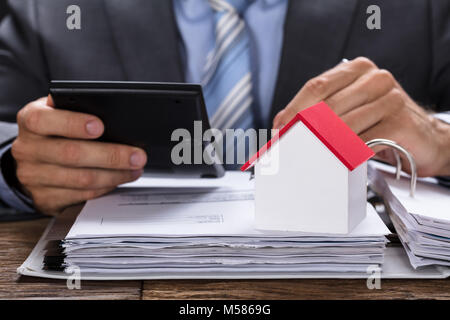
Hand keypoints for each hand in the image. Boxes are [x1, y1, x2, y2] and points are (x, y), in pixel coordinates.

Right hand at [11, 96, 146, 214]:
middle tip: (136, 155)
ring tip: (135, 168)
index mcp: (31, 121)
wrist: (30, 161)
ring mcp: (34, 177)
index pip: (45, 121)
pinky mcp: (45, 198)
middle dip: (111, 155)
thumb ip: (75, 110)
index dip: (73, 124)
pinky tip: (120, 179)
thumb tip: (112, 115)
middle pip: (71, 154)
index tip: (100, 126)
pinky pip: (82, 195)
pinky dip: (106, 187)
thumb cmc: (52, 131)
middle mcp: (28, 149)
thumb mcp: (57, 113)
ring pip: (81, 179)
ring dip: (114, 175)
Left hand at [273, 57, 449, 176]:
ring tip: (312, 155)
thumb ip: (320, 111)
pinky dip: (345, 153)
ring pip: (342, 125)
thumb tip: (282, 125)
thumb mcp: (349, 110)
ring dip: (323, 144)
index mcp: (357, 70)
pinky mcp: (399, 121)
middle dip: (304, 130)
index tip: (279, 128)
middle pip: (326, 106)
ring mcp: (389, 98)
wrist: (423, 138)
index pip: (316, 87)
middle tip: (290, 147)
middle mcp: (375, 78)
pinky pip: (361, 141)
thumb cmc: (381, 123)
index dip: (293, 110)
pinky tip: (340, 158)